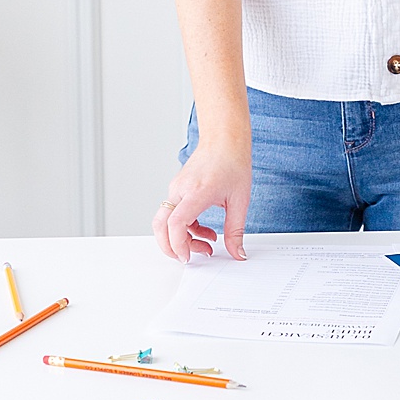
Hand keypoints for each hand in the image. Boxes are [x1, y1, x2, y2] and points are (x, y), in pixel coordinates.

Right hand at [154, 136, 250, 262]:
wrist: (225, 141)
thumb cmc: (232, 163)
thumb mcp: (240, 201)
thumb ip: (236, 231)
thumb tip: (237, 253)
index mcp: (196, 192)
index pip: (176, 222)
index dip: (179, 244)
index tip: (188, 257)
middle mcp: (181, 190)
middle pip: (160, 224)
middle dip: (169, 246)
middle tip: (187, 259)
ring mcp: (176, 189)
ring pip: (165, 221)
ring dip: (181, 238)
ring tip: (205, 245)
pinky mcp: (177, 189)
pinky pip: (174, 214)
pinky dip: (185, 228)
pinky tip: (204, 231)